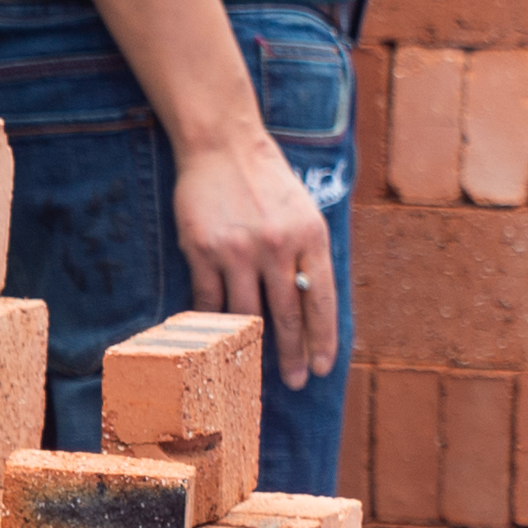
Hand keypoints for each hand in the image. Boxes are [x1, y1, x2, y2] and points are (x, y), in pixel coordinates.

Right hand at [175, 130, 339, 390]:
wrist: (222, 147)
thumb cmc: (267, 182)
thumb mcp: (304, 213)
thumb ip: (310, 255)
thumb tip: (314, 307)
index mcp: (311, 237)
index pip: (322, 301)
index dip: (324, 339)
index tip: (324, 367)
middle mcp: (278, 246)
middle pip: (289, 315)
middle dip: (294, 354)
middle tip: (297, 381)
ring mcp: (239, 250)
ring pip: (248, 314)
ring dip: (254, 348)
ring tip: (256, 371)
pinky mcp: (204, 251)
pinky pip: (211, 301)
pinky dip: (216, 323)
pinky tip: (221, 341)